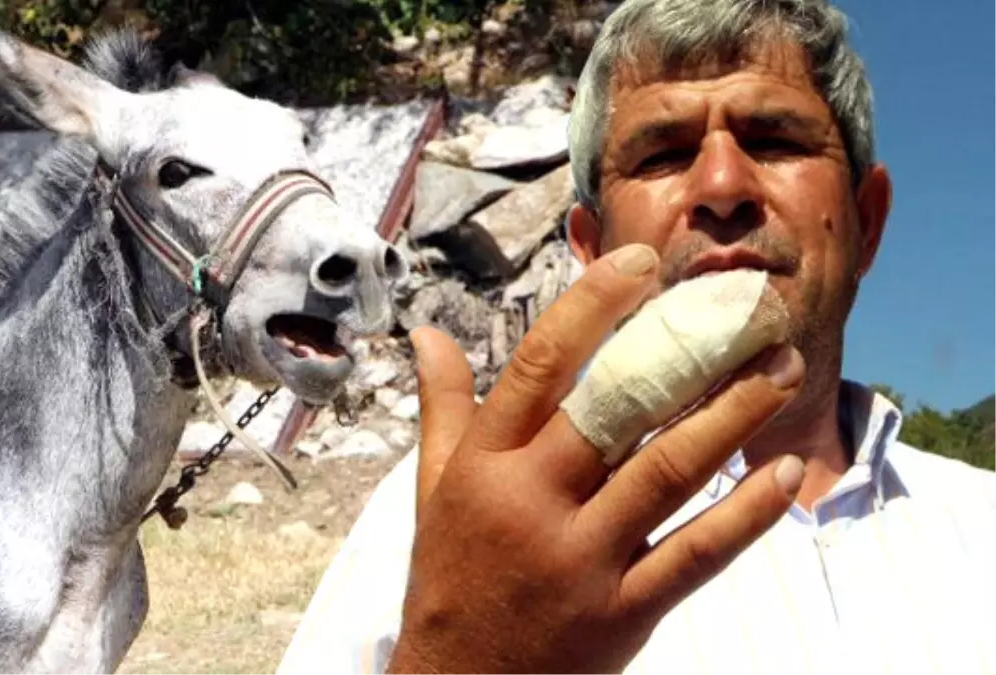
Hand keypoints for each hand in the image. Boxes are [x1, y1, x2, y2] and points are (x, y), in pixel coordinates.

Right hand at [388, 243, 805, 674]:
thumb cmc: (448, 578)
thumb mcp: (432, 490)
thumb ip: (442, 408)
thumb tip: (427, 336)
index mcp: (483, 466)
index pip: (540, 367)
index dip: (594, 306)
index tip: (643, 261)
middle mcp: (530, 504)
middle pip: (618, 409)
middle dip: (688, 352)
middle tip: (746, 308)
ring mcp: (580, 560)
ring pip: (667, 472)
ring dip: (731, 416)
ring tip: (780, 370)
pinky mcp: (623, 612)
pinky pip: (696, 554)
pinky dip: (746, 512)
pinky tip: (786, 470)